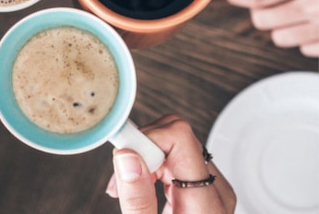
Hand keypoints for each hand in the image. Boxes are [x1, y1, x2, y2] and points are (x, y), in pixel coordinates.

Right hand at [106, 115, 234, 212]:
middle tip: (121, 178)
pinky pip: (173, 156)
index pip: (179, 136)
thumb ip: (138, 200)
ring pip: (172, 141)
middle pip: (175, 134)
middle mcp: (215, 188)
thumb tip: (127, 157)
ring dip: (142, 156)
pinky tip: (138, 184)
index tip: (122, 152)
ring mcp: (210, 186)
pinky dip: (149, 164)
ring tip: (127, 185)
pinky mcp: (200, 185)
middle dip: (141, 149)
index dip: (145, 139)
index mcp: (208, 202)